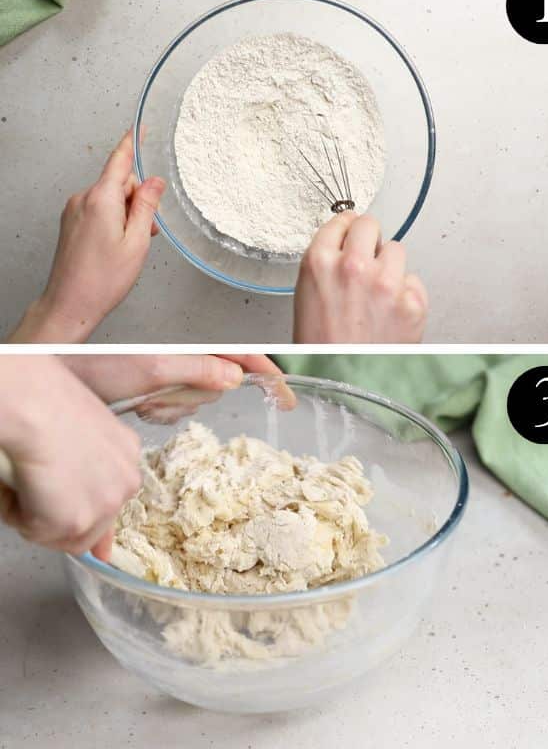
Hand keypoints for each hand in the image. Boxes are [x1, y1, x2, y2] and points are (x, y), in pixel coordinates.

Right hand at [0, 357, 141, 560]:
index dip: (94, 518)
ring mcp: (104, 505)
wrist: (36, 405)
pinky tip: (17, 483)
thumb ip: (88, 460)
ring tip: (24, 481)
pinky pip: (35, 532)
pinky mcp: (73, 522)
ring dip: (37, 517)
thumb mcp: (81, 428)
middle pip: (94, 524)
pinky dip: (16, 513)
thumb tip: (85, 514)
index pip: (114, 499)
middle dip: (60, 518)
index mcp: (128, 455)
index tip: (92, 540)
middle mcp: (127, 483)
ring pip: (65, 536)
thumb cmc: (48, 400)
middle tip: (34, 493)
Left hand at [9, 131, 164, 342]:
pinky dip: (114, 220)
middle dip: (138, 199)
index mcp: (101, 199)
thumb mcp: (137, 242)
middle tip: (146, 231)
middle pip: (119, 182)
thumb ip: (146, 207)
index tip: (140, 127)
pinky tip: (118, 245)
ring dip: (127, 213)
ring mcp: (74, 210)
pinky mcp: (71, 222)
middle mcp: (83, 199)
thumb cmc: (103, 278)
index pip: (120, 161)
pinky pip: (99, 209)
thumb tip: (154, 182)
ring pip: (110, 198)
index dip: (132, 143)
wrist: (71, 302)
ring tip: (130, 245)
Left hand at [60, 354, 281, 402]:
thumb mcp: (151, 368)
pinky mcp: (151, 386)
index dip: (268, 375)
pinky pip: (173, 405)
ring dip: (173, 406)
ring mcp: (166, 371)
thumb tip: (235, 377)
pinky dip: (159, 411)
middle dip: (196, 398)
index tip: (287, 396)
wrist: (48, 377)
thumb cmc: (89, 367)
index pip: (242, 356)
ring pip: (195, 398)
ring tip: (140, 402)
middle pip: (218, 383)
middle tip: (160, 400)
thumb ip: (198, 370)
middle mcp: (180, 357)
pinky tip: (136, 407)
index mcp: (186, 348)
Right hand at [294, 212, 428, 343]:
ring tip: (378, 296)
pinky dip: (407, 294)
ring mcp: (387, 283)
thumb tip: (349, 240)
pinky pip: (414, 280)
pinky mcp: (413, 301)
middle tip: (368, 263)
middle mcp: (354, 266)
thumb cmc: (323, 345)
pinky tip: (391, 313)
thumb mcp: (309, 294)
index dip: (348, 231)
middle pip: (371, 225)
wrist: (344, 382)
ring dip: (390, 267)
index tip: (352, 236)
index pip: (343, 221)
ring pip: (396, 250)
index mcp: (320, 262)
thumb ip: (328, 262)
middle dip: (370, 241)